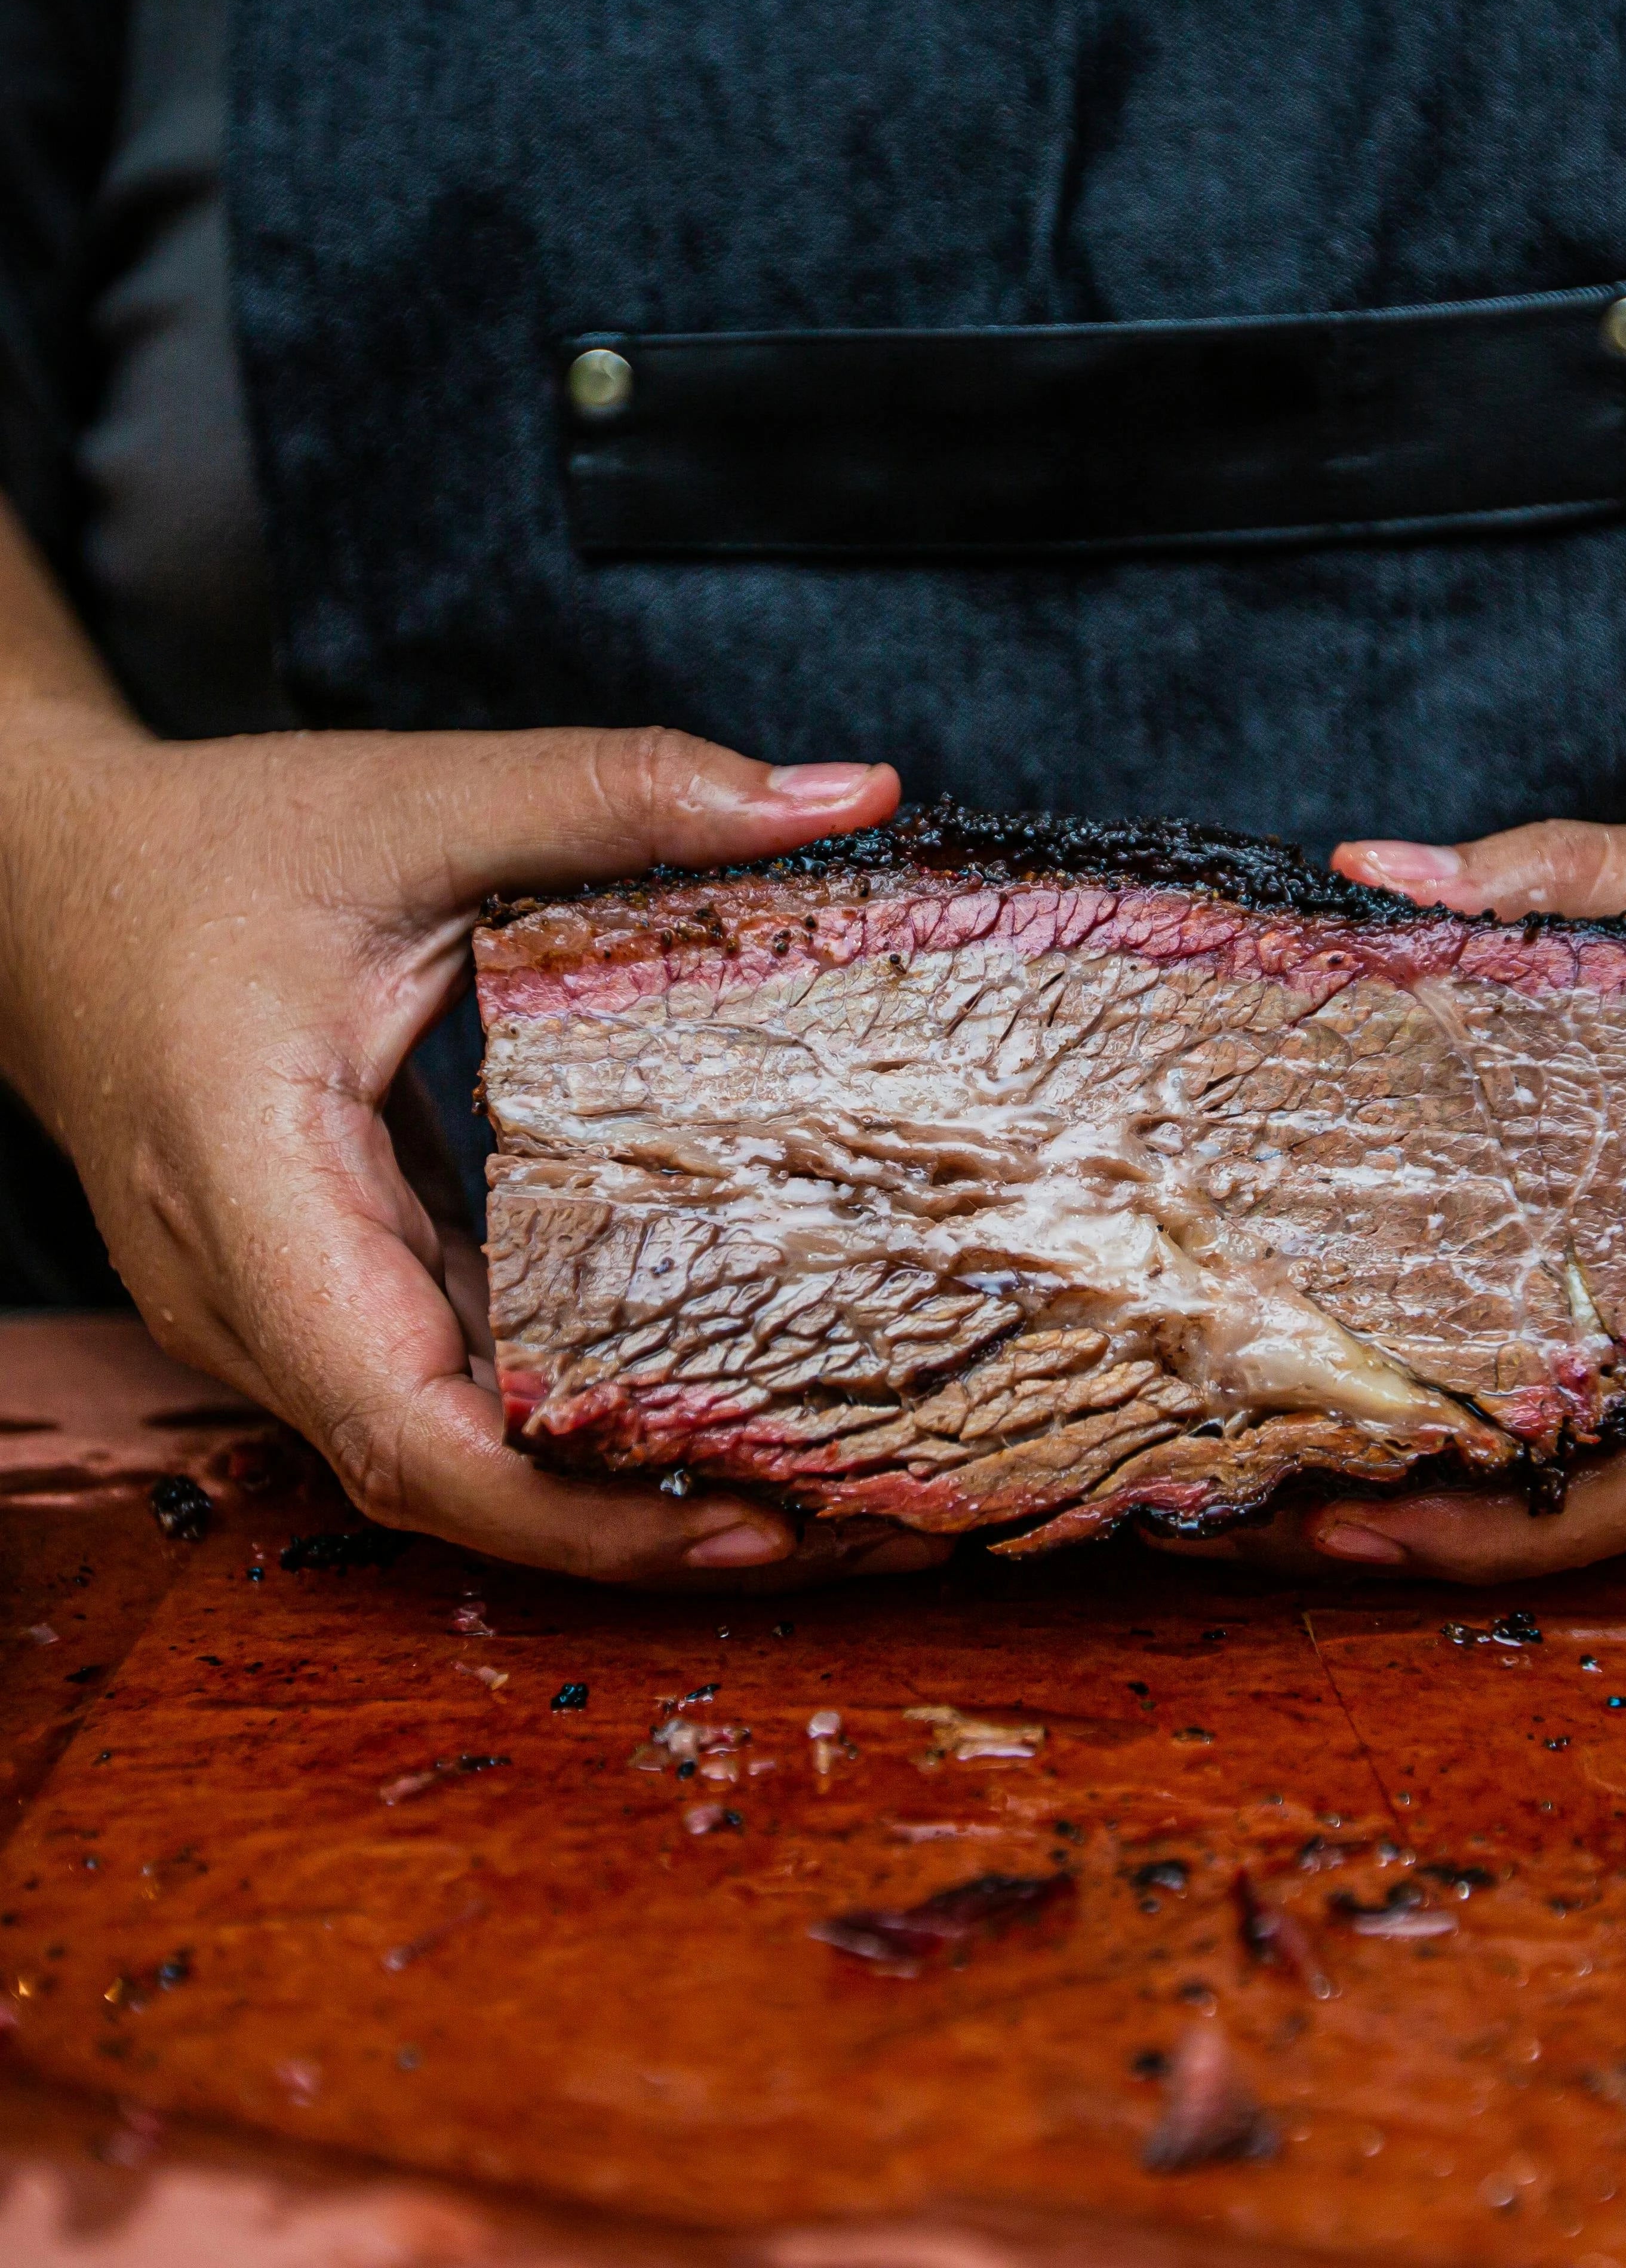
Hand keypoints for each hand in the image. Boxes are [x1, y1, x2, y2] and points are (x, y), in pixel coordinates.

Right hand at [0, 704, 948, 1584]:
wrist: (45, 880)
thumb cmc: (206, 849)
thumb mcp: (417, 799)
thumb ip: (624, 791)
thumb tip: (850, 792)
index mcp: (260, 1192)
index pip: (406, 1427)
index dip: (572, 1512)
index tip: (739, 1524)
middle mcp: (255, 1293)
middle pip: (449, 1478)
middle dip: (637, 1530)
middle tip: (844, 1529)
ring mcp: (279, 1309)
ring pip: (452, 1454)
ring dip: (616, 1490)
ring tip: (813, 1489)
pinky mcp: (321, 1290)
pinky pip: (447, 1385)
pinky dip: (569, 1415)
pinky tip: (701, 1398)